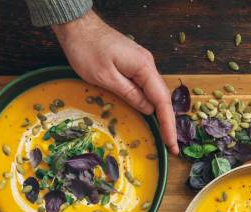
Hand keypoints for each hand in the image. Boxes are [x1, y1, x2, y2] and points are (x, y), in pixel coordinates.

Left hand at [52, 10, 177, 154]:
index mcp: (144, 68)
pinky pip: (146, 87)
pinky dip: (150, 104)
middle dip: (168, 123)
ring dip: (160, 115)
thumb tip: (148, 110)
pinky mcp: (133, 64)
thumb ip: (129, 94)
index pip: (162, 101)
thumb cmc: (86, 49)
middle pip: (163, 98)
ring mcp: (141, 64)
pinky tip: (150, 116)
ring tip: (164, 135)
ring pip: (155, 93)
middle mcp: (148, 65)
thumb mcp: (106, 77)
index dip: (168, 125)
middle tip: (171, 146)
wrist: (77, 25)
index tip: (173, 145)